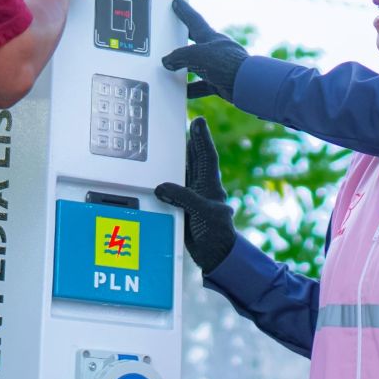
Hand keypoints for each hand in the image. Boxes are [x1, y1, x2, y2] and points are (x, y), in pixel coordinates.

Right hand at [155, 117, 236, 273]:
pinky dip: (171, 179)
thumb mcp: (202, 212)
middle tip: (189, 124)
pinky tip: (165, 175)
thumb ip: (184, 197)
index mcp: (211, 186)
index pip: (206, 156)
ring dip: (183, 158)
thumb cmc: (216, 234)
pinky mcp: (186, 209)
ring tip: (178, 143)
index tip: (199, 121)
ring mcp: (195, 199)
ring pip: (187, 173)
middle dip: (193, 142)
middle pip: (197, 160)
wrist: (215, 257)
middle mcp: (203, 189)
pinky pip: (177, 189)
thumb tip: (162, 187)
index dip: (202, 139)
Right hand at [161, 0, 248, 100]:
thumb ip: (179, 56)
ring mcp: (218, 66)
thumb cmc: (227, 64)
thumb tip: (167, 61)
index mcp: (210, 37)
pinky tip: (184, 92)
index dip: (184, 10)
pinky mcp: (220, 81)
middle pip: (194, 41)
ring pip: (197, 65)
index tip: (177, 0)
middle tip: (174, 31)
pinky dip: (192, 88)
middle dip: (183, 37)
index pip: (194, 20)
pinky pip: (202, 85)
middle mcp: (214, 50)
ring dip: (185, 68)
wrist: (247, 84)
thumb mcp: (197, 55)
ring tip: (172, 69)